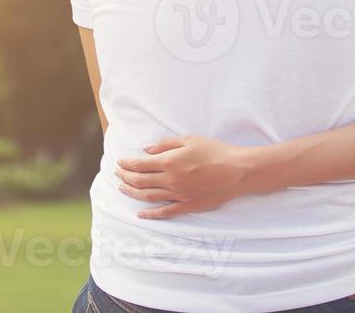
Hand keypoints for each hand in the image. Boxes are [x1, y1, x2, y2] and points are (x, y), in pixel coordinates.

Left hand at [115, 135, 254, 218]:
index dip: (127, 164)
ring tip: (123, 189)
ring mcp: (178, 195)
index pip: (140, 165)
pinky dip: (150, 215)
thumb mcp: (190, 140)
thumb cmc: (215, 151)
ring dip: (132, 193)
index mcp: (169, 162)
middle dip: (125, 177)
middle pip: (140, 181)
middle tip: (117, 174)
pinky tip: (141, 214)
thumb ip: (166, 145)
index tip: (120, 162)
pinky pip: (165, 212)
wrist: (237, 170)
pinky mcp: (188, 205)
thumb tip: (146, 150)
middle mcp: (170, 180)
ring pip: (148, 197)